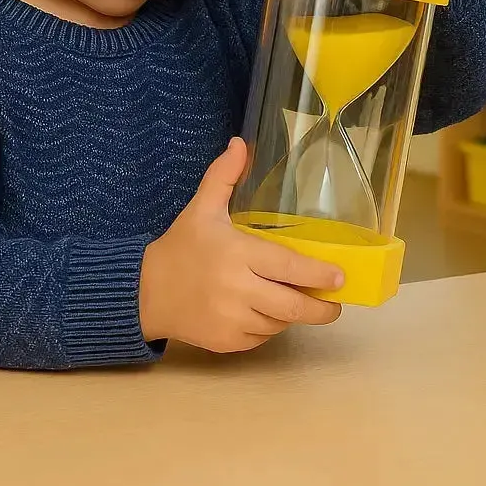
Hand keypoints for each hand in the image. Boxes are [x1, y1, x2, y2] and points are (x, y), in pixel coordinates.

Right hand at [139, 138, 343, 352]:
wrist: (145, 292)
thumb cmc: (181, 246)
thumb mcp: (201, 208)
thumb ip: (223, 176)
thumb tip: (240, 143)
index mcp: (236, 253)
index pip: (288, 268)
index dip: (318, 275)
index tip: (340, 277)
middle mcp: (238, 289)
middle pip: (292, 306)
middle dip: (320, 308)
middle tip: (335, 303)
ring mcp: (232, 320)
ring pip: (279, 324)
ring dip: (291, 315)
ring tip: (295, 301)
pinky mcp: (227, 342)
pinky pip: (261, 338)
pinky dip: (269, 327)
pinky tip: (266, 312)